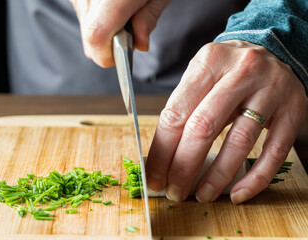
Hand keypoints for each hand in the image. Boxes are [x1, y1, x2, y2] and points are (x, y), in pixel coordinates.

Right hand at [69, 0, 170, 66]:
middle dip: (110, 43)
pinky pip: (82, 11)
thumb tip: (140, 45)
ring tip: (121, 6)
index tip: (120, 59)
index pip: (97, 36)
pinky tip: (110, 2)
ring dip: (103, 27)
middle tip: (130, 26)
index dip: (107, 56)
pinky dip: (96, 14)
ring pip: (85, 25)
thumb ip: (149, 17)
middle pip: (89, 35)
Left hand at [146, 40, 306, 203]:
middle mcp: (241, 72)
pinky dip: (255, 177)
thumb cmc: (228, 68)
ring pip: (239, 141)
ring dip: (217, 176)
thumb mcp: (202, 73)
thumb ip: (183, 106)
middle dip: (184, 166)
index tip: (154, 176)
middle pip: (204, 127)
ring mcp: (271, 90)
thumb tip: (163, 155)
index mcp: (210, 62)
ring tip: (203, 194)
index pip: (177, 113)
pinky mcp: (293, 109)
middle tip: (174, 190)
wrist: (272, 48)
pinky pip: (275, 151)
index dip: (162, 150)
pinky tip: (238, 193)